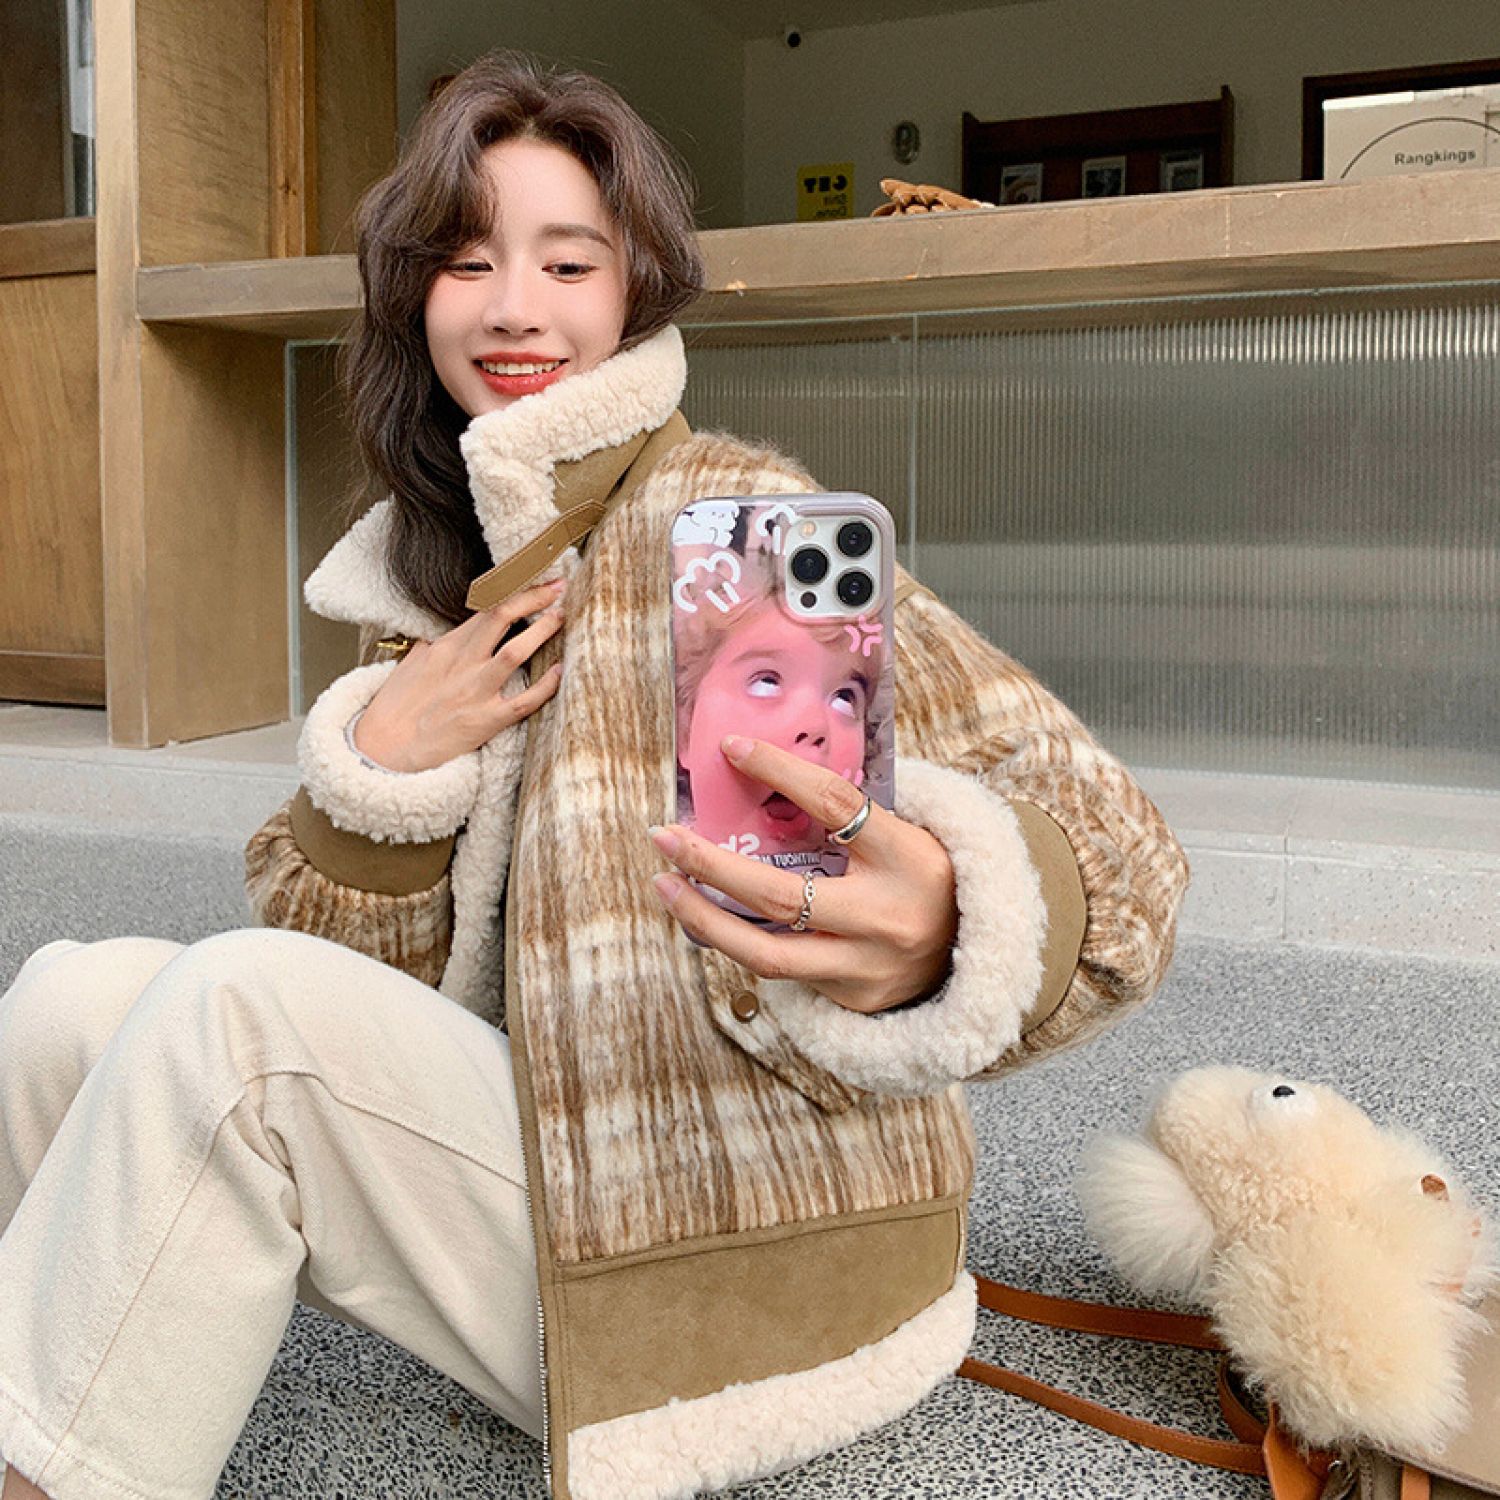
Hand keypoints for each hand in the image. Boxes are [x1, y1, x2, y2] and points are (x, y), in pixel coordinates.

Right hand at [355, 580, 565, 772]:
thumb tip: (449, 632)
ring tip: (562, 617)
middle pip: (501, 616)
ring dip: (543, 631)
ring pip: (515, 651)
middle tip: (559, 588)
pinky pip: (523, 701)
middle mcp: (462, 663)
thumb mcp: (413, 664)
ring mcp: (475, 691)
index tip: (534, 577)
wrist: (383, 749)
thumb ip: (436, 644)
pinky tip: (560, 671)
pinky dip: (546, 685)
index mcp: (445, 646)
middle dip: (534, 597)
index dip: (513, 588)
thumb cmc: (397, 708)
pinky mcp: (485, 721)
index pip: (484, 605)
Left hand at [648, 736, 958, 1012]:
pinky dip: (742, 943)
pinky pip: (782, 971)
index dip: (780, 772)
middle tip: (664, 837)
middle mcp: (885, 916)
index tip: (731, 749)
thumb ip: (849, 816)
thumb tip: (766, 772)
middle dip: (710, 865)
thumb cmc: (927, 878)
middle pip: (779, 896)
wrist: (981, 955)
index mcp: (907, 857)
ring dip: (704, 920)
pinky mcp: (851, 998)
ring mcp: (866, 966)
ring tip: (666, 886)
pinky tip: (713, 919)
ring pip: (765, 954)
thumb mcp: (906, 835)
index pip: (835, 805)